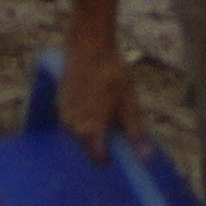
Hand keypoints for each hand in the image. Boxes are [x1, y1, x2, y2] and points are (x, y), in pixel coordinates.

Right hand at [59, 36, 137, 155]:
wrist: (89, 46)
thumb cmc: (112, 74)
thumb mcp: (129, 103)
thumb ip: (135, 133)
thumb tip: (146, 159)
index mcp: (90, 130)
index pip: (98, 159)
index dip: (110, 156)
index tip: (119, 147)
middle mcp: (72, 128)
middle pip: (88, 148)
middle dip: (102, 141)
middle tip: (115, 119)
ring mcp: (63, 116)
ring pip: (79, 135)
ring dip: (91, 129)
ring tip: (104, 104)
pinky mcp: (59, 105)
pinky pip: (72, 121)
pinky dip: (82, 117)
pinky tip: (92, 98)